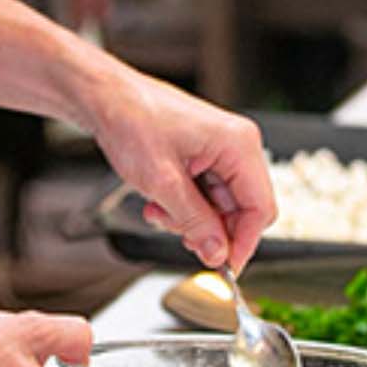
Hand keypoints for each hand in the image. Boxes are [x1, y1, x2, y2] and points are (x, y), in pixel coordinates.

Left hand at [86, 69, 274, 271]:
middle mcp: (236, 145)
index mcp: (238, 144)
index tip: (224, 267)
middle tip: (182, 237)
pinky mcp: (204, 154)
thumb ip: (194, 221)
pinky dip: (183, 206)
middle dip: (209, 229)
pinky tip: (158, 202)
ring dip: (190, 219)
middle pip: (242, 210)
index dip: (243, 243)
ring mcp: (220, 149)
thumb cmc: (131, 121)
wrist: (106, 99)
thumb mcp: (162, 182)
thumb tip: (218, 252)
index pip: (260, 208)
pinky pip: (206, 194)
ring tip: (159, 211)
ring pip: (220, 206)